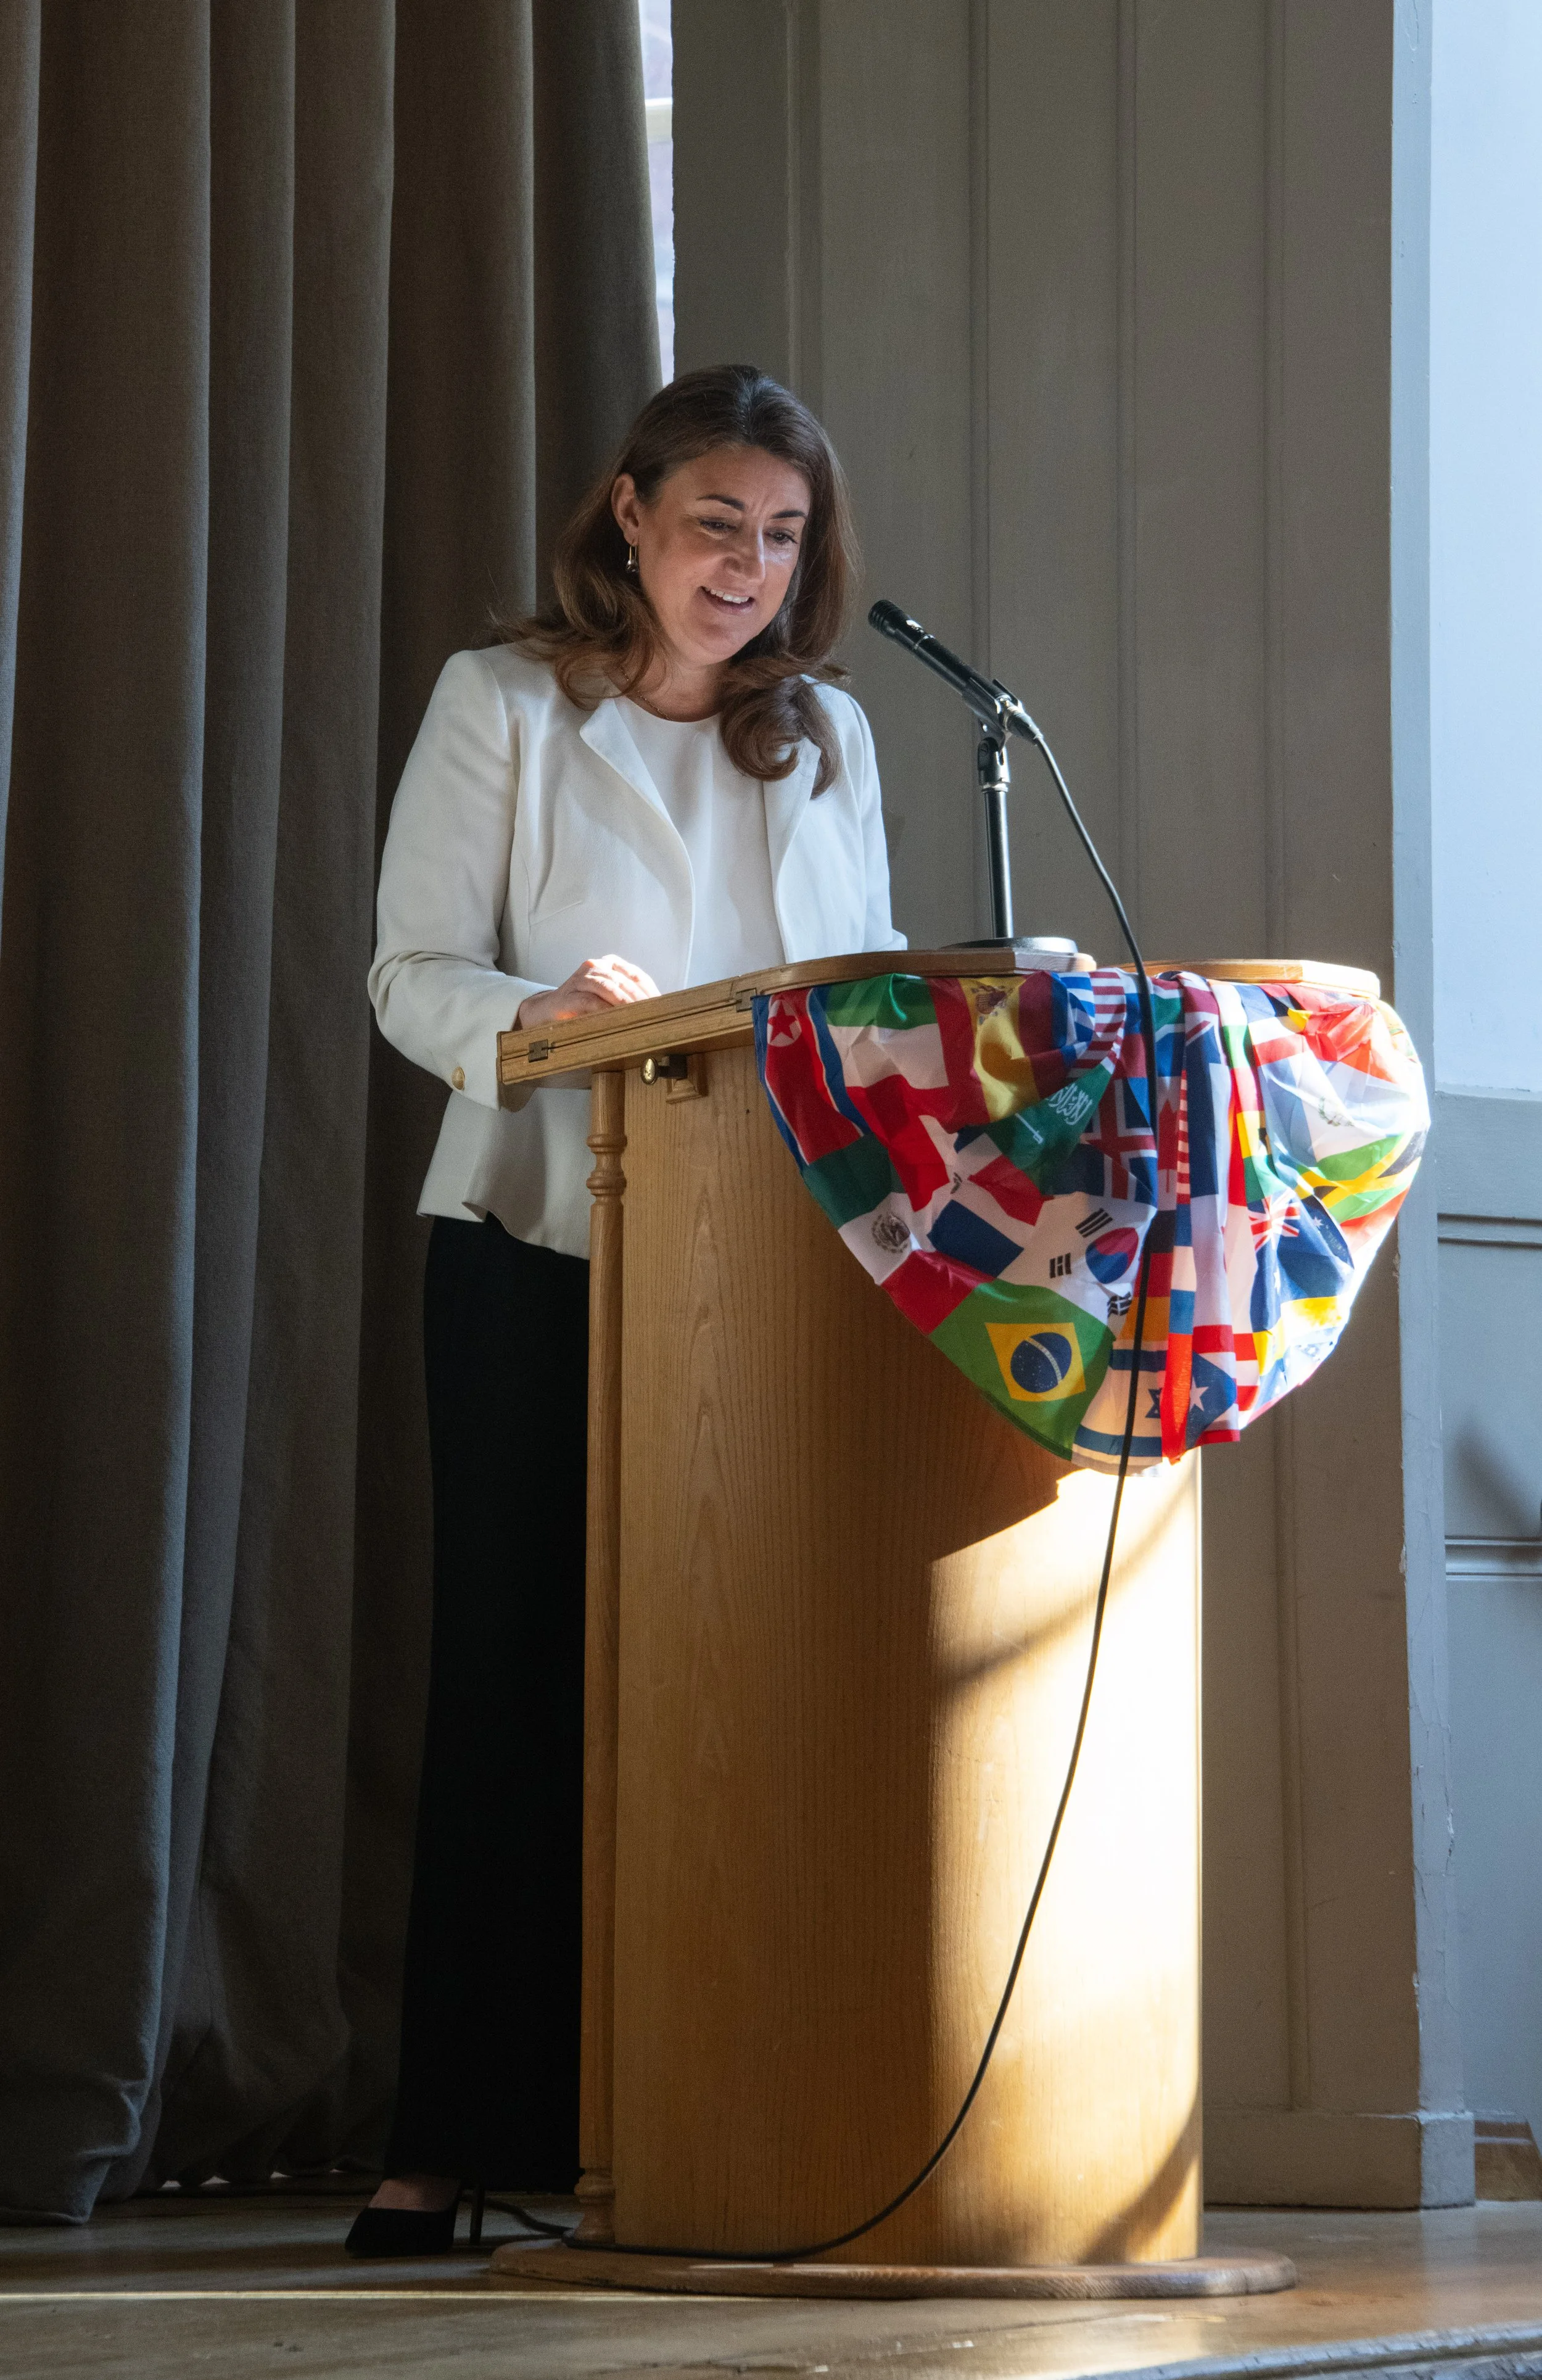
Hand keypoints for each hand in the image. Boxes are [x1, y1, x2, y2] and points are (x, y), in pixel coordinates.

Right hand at [516, 954, 660, 1032]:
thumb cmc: (582, 1007)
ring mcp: (581, 979)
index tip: (662, 1006)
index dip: (650, 991)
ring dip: (625, 1003)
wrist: (547, 1011)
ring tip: (638, 1016)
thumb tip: (656, 1011)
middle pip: (624, 982)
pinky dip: (604, 1011)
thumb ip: (627, 998)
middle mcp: (595, 967)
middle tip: (654, 1014)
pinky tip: (614, 1019)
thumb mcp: (607, 999)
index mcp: (609, 965)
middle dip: (640, 999)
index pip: (636, 975)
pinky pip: (590, 1001)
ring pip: (608, 988)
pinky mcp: (570, 994)